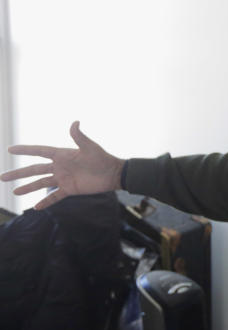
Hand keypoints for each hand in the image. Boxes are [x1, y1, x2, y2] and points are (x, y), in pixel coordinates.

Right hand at [0, 121, 124, 209]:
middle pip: (34, 170)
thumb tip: (75, 122)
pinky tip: (35, 207)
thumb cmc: (102, 158)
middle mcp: (59, 166)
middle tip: (2, 177)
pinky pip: (55, 196)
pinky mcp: (70, 189)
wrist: (113, 174)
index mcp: (62, 154)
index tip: (10, 149)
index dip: (25, 150)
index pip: (39, 151)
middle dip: (18, 173)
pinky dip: (46, 201)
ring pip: (41, 183)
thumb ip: (80, 136)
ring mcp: (63, 178)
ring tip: (14, 191)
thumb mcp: (90, 147)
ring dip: (28, 187)